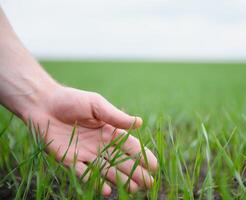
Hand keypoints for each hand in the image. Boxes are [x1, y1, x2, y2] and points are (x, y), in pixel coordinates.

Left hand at [23, 86, 157, 195]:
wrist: (44, 104)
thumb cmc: (72, 100)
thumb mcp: (96, 104)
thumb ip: (115, 116)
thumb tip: (139, 122)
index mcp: (109, 130)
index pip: (130, 146)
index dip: (143, 156)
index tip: (154, 166)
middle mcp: (100, 144)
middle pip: (122, 161)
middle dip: (135, 172)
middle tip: (148, 183)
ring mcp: (86, 153)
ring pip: (107, 169)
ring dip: (120, 179)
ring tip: (133, 189)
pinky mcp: (70, 159)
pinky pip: (85, 173)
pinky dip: (95, 182)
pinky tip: (106, 190)